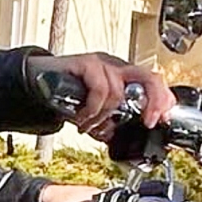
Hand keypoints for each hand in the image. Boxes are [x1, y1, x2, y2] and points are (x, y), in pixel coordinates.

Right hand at [27, 52, 173, 142]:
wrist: (38, 82)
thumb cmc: (66, 94)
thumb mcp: (94, 113)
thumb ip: (109, 122)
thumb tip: (117, 137)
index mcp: (122, 76)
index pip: (153, 83)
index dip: (163, 100)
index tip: (162, 120)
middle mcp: (116, 67)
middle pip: (149, 77)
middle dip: (155, 101)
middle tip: (149, 121)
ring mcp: (102, 63)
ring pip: (119, 92)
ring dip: (104, 116)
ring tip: (90, 125)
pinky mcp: (87, 63)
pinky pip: (100, 88)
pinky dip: (94, 109)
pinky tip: (83, 118)